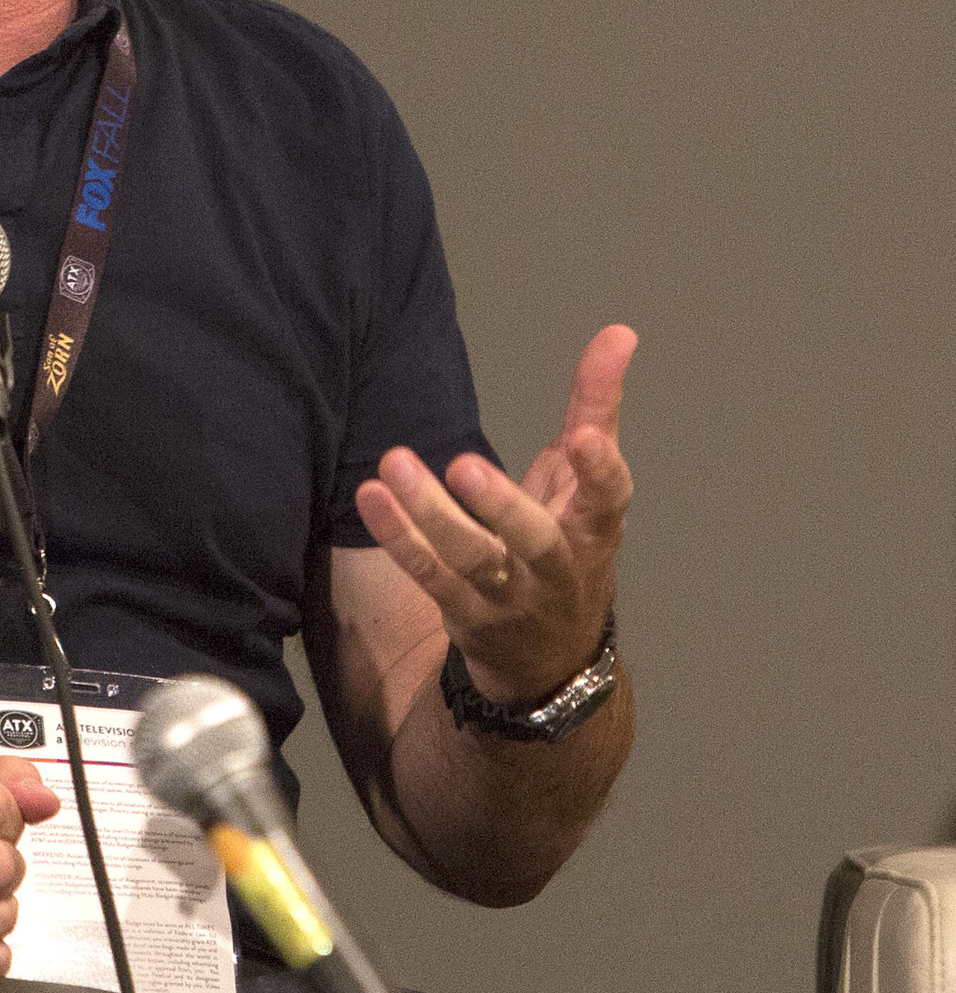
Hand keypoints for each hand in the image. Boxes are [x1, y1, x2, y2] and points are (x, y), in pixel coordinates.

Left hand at [354, 324, 636, 708]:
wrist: (550, 660)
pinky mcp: (465, 615)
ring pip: (472, 560)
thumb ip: (597, 406)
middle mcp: (557, 569)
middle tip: (463, 463)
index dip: (602, 472)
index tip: (586, 437)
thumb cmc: (569, 545)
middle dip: (501, 506)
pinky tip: (372, 498)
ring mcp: (510, 598)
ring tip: (394, 463)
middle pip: (534, 541)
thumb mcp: (588, 482)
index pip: (609, 500)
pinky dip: (399, 539)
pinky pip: (429, 576)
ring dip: (430, 514)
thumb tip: (620, 332)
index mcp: (595, 529)